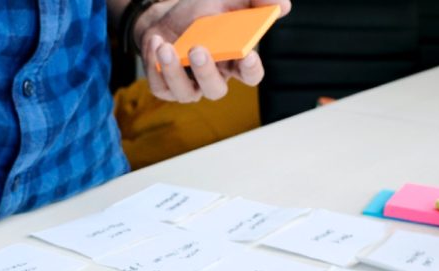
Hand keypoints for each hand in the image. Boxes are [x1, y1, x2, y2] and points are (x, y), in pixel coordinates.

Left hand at [135, 0, 290, 102]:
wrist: (165, 16)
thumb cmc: (199, 12)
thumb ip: (254, 0)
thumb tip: (282, 5)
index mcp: (234, 61)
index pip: (250, 74)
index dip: (251, 70)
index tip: (248, 56)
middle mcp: (213, 77)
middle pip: (216, 90)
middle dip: (206, 73)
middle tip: (198, 50)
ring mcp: (189, 85)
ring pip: (186, 93)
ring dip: (174, 72)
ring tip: (165, 47)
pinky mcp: (165, 86)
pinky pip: (160, 87)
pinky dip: (155, 67)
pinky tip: (155, 42)